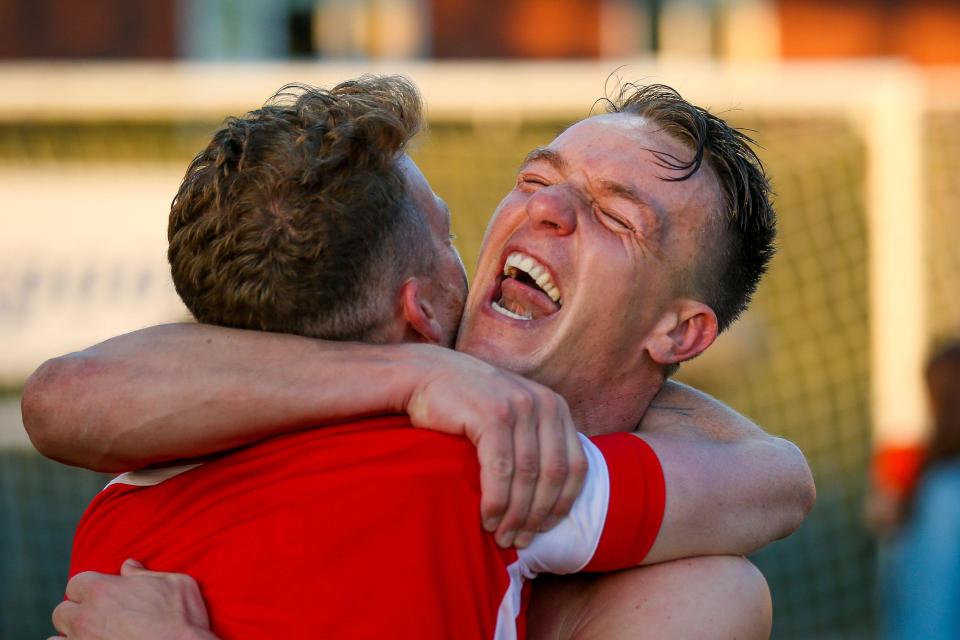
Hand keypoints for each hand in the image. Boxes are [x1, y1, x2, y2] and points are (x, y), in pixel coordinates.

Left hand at [50, 559, 216, 639]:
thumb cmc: (183, 618)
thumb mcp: (175, 583)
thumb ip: (145, 573)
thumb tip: (128, 566)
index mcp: (103, 590)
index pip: (76, 583)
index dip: (89, 588)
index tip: (102, 595)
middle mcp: (86, 616)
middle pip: (62, 611)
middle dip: (76, 612)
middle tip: (97, 618)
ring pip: (57, 637)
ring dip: (70, 635)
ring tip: (90, 636)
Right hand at [403, 346, 587, 547]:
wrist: (426, 374)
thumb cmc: (467, 403)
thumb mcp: (513, 414)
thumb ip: (534, 441)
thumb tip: (549, 496)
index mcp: (556, 407)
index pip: (575, 466)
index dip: (563, 505)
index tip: (543, 529)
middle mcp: (544, 405)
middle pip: (553, 475)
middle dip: (537, 515)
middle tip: (519, 541)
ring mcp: (520, 407)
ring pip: (528, 477)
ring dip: (515, 515)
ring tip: (502, 537)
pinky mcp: (493, 415)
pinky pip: (501, 470)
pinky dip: (496, 501)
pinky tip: (487, 519)